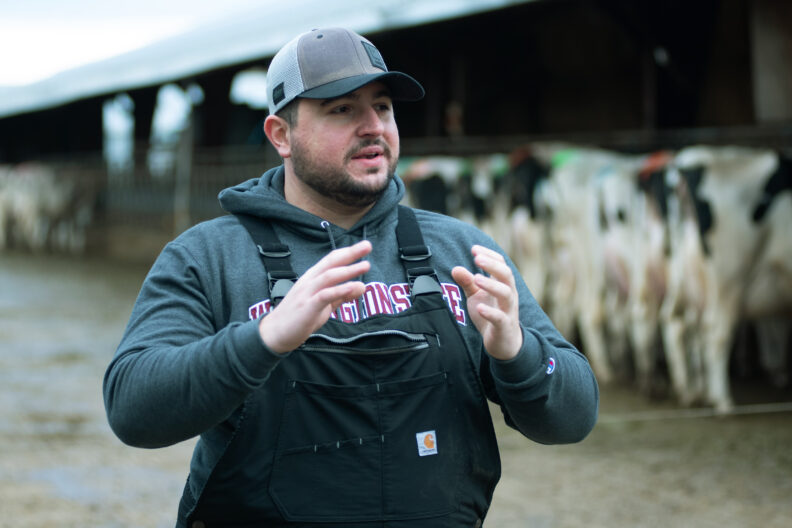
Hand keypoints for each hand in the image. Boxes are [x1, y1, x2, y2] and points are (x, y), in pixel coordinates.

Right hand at [259, 240, 371, 353]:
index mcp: (312, 279)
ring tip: (365, 265)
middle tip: (367, 245)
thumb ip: (342, 295)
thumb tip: (361, 285)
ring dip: (348, 270)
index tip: (364, 246)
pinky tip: (352, 286)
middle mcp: (309, 282)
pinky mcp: (307, 307)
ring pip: (329, 277)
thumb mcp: (325, 305)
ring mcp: (307, 293)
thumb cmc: (300, 317)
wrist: (275, 333)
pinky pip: (324, 296)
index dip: (347, 252)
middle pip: (331, 263)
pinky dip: (339, 290)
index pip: (331, 261)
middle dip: (349, 254)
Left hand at [451, 245, 521, 359]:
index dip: (489, 255)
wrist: (504, 343)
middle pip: (507, 275)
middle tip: (477, 258)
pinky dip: (490, 312)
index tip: (474, 249)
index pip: (501, 264)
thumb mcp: (477, 297)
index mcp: (503, 285)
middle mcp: (509, 295)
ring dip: (491, 285)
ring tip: (476, 278)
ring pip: (506, 294)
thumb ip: (468, 283)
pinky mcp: (504, 326)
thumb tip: (455, 268)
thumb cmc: (491, 315)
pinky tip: (479, 307)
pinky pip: (500, 318)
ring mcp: (508, 311)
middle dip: (492, 265)